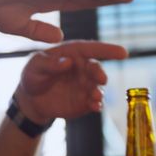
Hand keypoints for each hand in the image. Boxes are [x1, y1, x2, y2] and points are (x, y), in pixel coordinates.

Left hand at [13, 40, 127, 123]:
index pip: (92, 49)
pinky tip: (95, 107)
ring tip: (95, 97)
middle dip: (100, 73)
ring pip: (97, 88)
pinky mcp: (84, 102)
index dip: (108, 49)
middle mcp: (83, 68)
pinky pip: (93, 103)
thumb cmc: (34, 74)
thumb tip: (67, 62)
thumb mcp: (35, 65)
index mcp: (73, 53)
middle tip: (101, 79)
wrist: (32, 99)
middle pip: (96, 69)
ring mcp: (85, 86)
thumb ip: (49, 63)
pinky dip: (96, 105)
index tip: (123, 52)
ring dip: (98, 92)